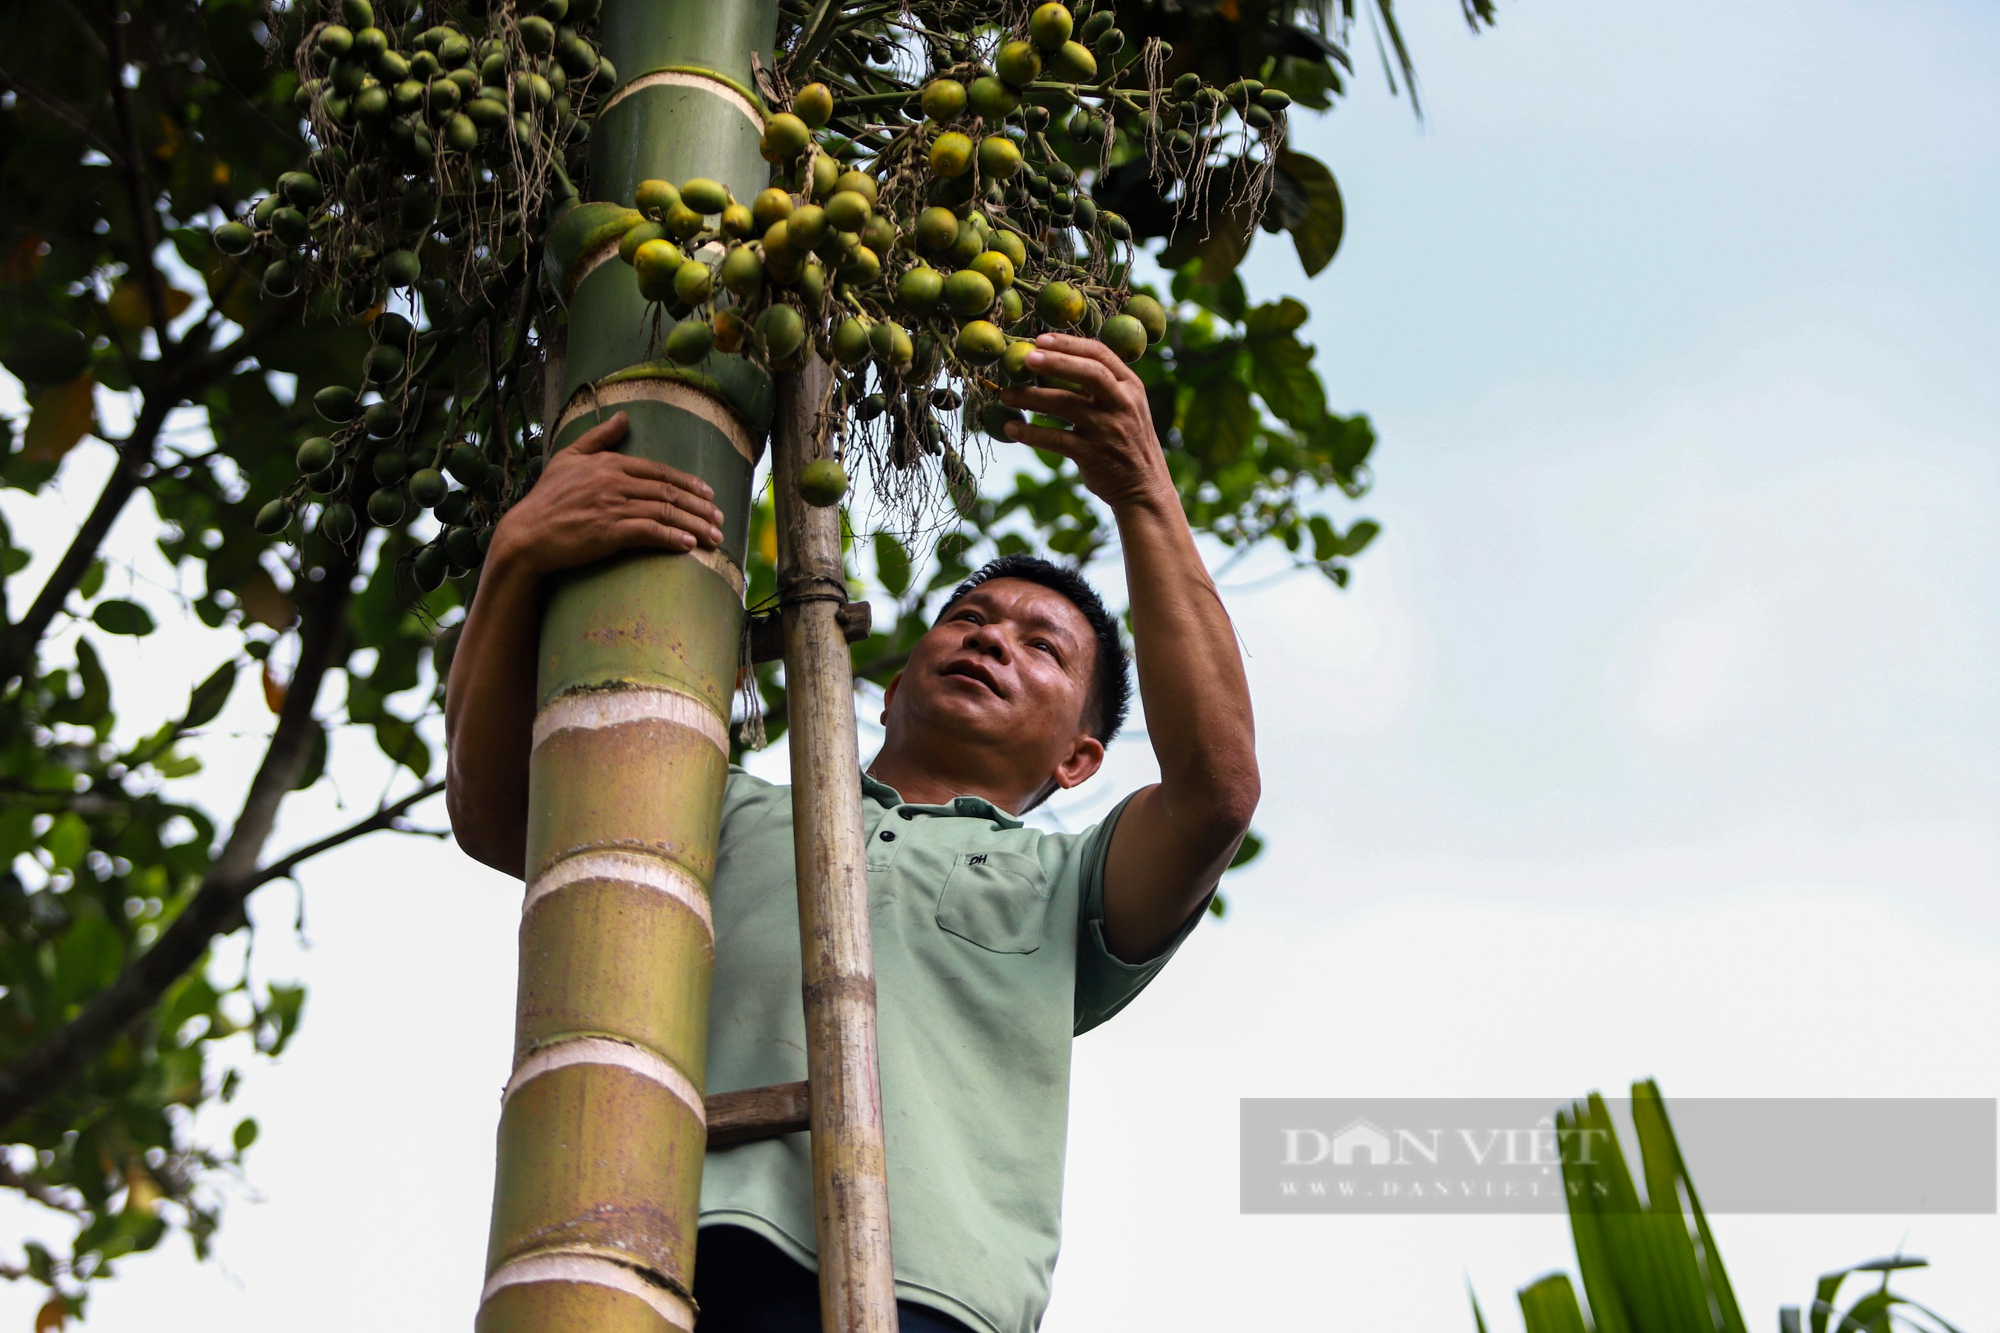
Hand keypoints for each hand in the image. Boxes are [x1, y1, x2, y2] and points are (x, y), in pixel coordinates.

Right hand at [489, 411, 726, 578]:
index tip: (709, 494)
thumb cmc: (546, 499)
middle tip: (720, 519)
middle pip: (669, 493)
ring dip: (695, 525)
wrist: (526, 534)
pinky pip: (649, 532)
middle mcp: (614, 482)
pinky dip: (672, 538)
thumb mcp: (568, 458)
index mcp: (609, 464)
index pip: (659, 471)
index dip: (688, 483)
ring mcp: (612, 506)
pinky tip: (689, 546)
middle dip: (700, 507)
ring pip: (665, 512)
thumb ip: (599, 437)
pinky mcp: (608, 532)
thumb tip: (623, 417)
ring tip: (714, 537)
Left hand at [998, 333, 1169, 508]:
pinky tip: (1012, 428)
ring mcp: (1107, 429)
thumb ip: (1101, 384)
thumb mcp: (1126, 406)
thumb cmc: (1126, 440)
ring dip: (1031, 397)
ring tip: (1006, 395)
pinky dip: (1031, 433)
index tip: (1041, 339)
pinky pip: (1056, 439)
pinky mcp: (1092, 455)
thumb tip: (1056, 358)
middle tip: (1026, 358)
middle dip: (1056, 362)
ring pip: (1065, 405)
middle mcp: (1122, 403)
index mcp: (1130, 386)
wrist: (1144, 487)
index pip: (1100, 354)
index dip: (1069, 344)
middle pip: (1089, 373)